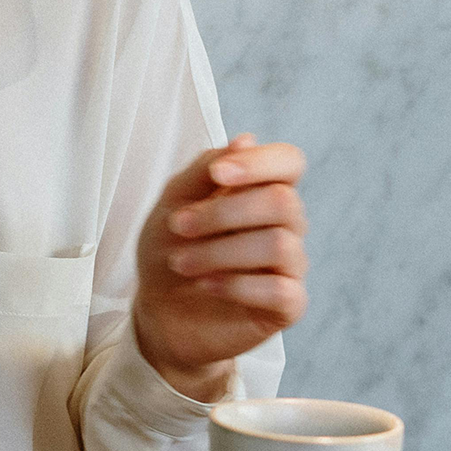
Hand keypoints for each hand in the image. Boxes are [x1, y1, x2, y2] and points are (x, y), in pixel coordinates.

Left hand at [133, 133, 308, 400]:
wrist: (159, 311)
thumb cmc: (170, 249)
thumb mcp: (174, 203)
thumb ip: (205, 170)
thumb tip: (246, 139)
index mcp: (262, 191)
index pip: (289, 162)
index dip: (260, 163)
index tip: (218, 175)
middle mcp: (286, 224)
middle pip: (281, 202)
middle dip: (222, 213)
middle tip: (177, 227)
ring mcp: (291, 265)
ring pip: (278, 244)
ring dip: (218, 252)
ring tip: (180, 263)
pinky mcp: (288, 305)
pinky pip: (280, 289)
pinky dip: (235, 285)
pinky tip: (206, 285)